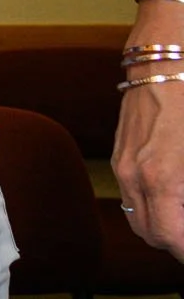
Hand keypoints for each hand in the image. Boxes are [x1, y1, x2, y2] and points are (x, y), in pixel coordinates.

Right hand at [114, 73, 183, 260]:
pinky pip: (132, 194)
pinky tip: (176, 193)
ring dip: (164, 226)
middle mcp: (135, 176)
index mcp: (163, 180)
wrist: (167, 56)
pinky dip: (153, 205)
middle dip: (177, 242)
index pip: (172, 239)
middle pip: (152, 235)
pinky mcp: (121, 151)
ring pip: (138, 216)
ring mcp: (123, 163)